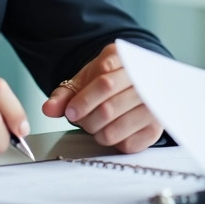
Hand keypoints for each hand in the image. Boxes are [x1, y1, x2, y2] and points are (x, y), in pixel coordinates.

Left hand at [41, 43, 162, 153]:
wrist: (131, 87)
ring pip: (116, 127)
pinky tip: (109, 130)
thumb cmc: (104, 84)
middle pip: (109, 107)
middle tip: (79, 120)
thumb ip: (64, 94)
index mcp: (125, 59)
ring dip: (96, 131)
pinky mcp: (155, 129)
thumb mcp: (83, 81)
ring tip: (93, 125)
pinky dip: (111, 141)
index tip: (71, 111)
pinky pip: (127, 144)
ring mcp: (154, 105)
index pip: (104, 81)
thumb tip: (48, 108)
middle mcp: (145, 80)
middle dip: (87, 118)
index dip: (84, 100)